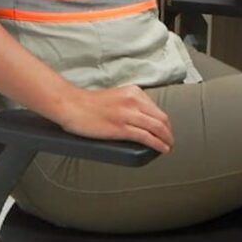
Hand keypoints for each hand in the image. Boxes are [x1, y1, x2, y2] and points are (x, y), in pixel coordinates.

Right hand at [57, 86, 173, 153]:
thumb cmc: (88, 104)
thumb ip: (129, 104)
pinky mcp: (121, 127)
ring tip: (168, 147)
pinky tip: (162, 148)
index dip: (164, 122)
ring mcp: (128, 114)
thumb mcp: (116, 97)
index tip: (166, 130)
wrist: (71, 105)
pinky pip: (146, 136)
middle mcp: (134, 101)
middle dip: (168, 131)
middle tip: (170, 141)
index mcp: (134, 92)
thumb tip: (140, 119)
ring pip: (157, 127)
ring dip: (166, 139)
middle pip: (161, 118)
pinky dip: (158, 143)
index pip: (157, 109)